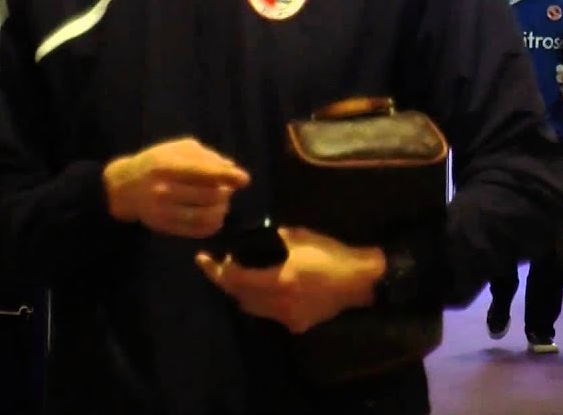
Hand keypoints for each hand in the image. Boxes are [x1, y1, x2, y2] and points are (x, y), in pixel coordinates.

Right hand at [102, 137, 249, 238]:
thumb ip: (205, 156)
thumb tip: (230, 168)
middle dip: (226, 192)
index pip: (203, 173)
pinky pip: (198, 231)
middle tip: (227, 188)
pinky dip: (213, 224)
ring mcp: (163, 212)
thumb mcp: (178, 148)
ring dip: (222, 209)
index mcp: (167, 166)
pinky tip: (215, 215)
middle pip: (210, 195)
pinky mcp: (165, 227)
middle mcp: (164, 190)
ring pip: (206, 216)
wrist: (124, 187)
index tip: (244, 179)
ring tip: (222, 202)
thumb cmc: (156, 162)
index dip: (228, 177)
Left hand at [195, 227, 386, 333]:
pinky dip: (263, 302)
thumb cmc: (331, 253)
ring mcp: (287, 317)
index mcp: (278, 280)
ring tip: (240, 276)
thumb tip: (253, 239)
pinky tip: (269, 288)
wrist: (359, 279)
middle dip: (225, 281)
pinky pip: (270, 314)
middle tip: (217, 266)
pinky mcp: (297, 324)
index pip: (235, 279)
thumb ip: (273, 239)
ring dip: (241, 293)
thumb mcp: (300, 236)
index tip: (203, 259)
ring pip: (251, 308)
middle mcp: (278, 303)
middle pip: (238, 296)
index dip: (215, 269)